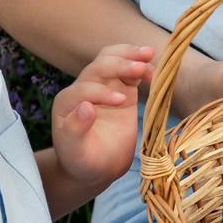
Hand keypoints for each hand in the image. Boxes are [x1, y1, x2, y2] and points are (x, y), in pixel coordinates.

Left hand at [51, 41, 156, 191]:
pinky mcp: (121, 91)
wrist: (95, 168)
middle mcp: (83, 88)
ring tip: (148, 54)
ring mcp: (104, 87)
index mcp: (68, 102)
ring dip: (130, 55)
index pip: (85, 87)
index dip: (102, 92)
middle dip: (119, 63)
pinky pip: (130, 73)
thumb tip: (87, 107)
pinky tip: (155, 72)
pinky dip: (142, 68)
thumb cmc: (82, 161)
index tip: (121, 102)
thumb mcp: (75, 151)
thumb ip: (75, 130)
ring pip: (113, 59)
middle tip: (140, 66)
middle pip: (100, 65)